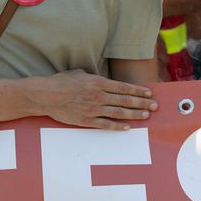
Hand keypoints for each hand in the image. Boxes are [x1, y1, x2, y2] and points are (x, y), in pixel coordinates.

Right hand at [28, 69, 157, 130]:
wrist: (45, 95)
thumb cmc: (61, 82)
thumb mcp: (79, 73)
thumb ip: (93, 76)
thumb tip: (101, 79)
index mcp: (98, 82)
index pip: (123, 87)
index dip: (138, 90)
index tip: (149, 93)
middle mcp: (98, 96)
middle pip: (125, 100)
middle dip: (142, 103)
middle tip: (155, 106)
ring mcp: (93, 109)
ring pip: (118, 112)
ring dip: (134, 114)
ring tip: (146, 115)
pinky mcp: (86, 120)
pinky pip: (105, 125)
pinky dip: (117, 127)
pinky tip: (127, 127)